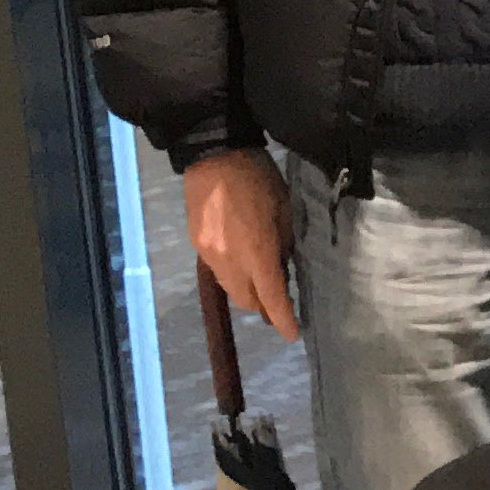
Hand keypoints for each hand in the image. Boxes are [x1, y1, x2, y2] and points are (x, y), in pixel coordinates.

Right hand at [183, 148, 297, 340]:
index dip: (283, 320)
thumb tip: (281, 268)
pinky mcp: (196, 244)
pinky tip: (242, 261)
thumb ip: (284, 245)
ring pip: (230, 288)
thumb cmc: (258, 179)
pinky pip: (217, 270)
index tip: (293, 334)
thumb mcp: (285, 211)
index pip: (272, 298)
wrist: (213, 155)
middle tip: (279, 301)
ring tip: (261, 280)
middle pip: (247, 301)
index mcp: (257, 252)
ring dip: (247, 291)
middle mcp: (229, 260)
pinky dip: (232, 273)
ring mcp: (208, 253)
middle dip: (264, 306)